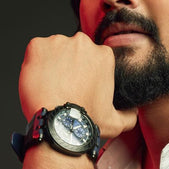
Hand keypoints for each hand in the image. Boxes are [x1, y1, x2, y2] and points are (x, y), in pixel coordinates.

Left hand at [19, 32, 136, 137]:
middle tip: (65, 85)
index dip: (85, 71)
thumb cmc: (85, 122)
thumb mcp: (116, 122)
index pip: (92, 57)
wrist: (58, 126)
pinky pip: (35, 49)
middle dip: (69, 64)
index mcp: (104, 56)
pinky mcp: (37, 46)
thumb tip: (134, 111)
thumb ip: (129, 114)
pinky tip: (38, 79)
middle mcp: (83, 44)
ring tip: (50, 84)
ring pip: (54, 49)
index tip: (79, 84)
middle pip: (74, 50)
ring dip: (52, 63)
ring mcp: (59, 43)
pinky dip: (35, 62)